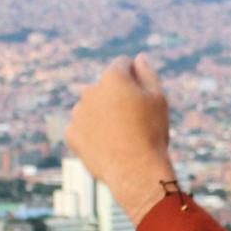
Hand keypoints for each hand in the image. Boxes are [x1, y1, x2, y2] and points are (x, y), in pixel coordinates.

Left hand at [63, 53, 175, 222]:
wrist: (136, 171)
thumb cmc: (151, 133)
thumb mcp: (158, 99)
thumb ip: (147, 74)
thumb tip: (138, 58)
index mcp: (113, 77)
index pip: (123, 64)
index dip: (136, 77)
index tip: (143, 95)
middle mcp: (90, 90)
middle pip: (106, 86)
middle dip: (117, 96)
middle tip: (135, 120)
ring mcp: (78, 112)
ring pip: (92, 106)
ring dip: (103, 113)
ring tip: (121, 136)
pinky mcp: (71, 134)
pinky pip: (82, 127)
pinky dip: (92, 133)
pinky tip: (107, 146)